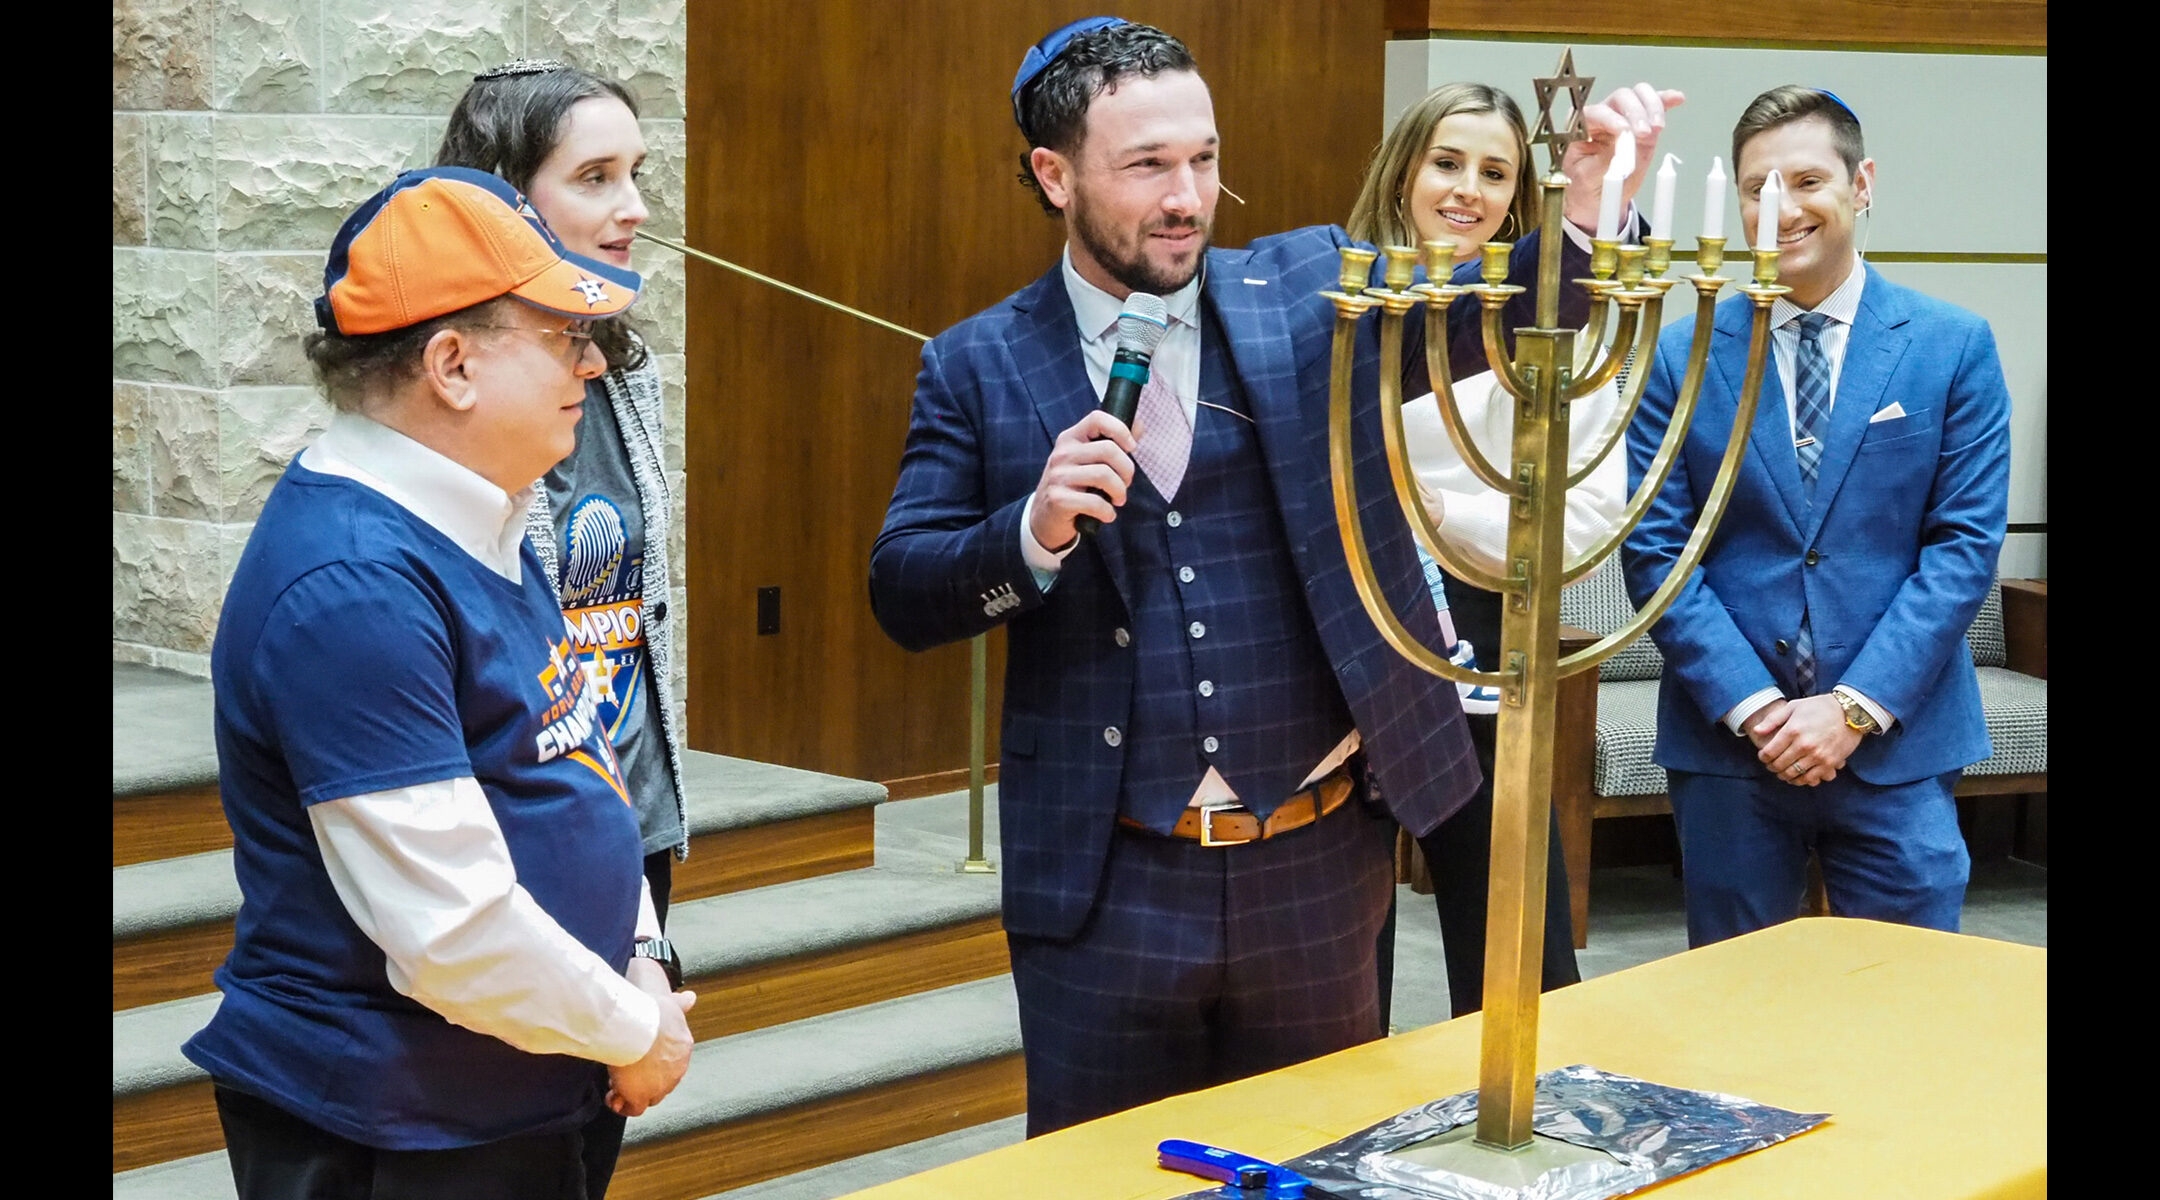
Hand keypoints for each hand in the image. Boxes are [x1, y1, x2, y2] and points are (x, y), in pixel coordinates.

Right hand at [606, 967, 695, 1116]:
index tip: (641, 1058)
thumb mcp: (671, 1003)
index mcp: (683, 1049)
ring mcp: (660, 1086)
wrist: (638, 1028)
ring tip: (616, 1086)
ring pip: (648, 1097)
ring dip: (632, 1093)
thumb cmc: (651, 1014)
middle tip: (627, 1072)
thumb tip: (690, 997)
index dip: (655, 1063)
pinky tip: (612, 1097)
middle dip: (644, 1080)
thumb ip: (680, 1003)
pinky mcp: (641, 1097)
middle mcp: (676, 1070)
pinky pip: (634, 1109)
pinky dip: (624, 1106)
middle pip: (661, 1082)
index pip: (672, 1063)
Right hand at [1029, 409, 1137, 547]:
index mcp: (1071, 438)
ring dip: (1120, 492)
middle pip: (1108, 450)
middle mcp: (1062, 453)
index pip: (1097, 419)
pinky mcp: (1058, 499)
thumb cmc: (1073, 486)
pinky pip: (1095, 502)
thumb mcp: (1088, 460)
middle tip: (1125, 484)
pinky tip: (1107, 514)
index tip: (1131, 447)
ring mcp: (1058, 476)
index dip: (1120, 429)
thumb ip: (1114, 442)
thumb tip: (1139, 423)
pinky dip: (1108, 512)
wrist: (1044, 517)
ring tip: (1118, 500)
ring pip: (1104, 475)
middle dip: (1127, 470)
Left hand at [1562, 84, 1686, 231]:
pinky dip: (1666, 100)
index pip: (1596, 112)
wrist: (1599, 195)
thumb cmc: (1587, 184)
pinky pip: (1655, 104)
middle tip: (1644, 133)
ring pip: (1639, 95)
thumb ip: (1604, 160)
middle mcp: (1604, 114)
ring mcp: (1625, 115)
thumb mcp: (1588, 178)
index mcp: (1582, 126)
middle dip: (1635, 112)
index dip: (1611, 118)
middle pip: (1620, 97)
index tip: (1624, 131)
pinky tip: (1677, 99)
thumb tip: (1623, 145)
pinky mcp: (1643, 121)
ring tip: (1658, 127)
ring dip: (1652, 107)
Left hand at [1750, 695, 1862, 786]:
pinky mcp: (1829, 763)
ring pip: (1793, 774)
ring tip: (1782, 772)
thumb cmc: (1820, 707)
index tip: (1763, 756)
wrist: (1851, 712)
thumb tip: (1756, 731)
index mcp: (1793, 730)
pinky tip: (1797, 777)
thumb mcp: (1794, 707)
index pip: (1770, 752)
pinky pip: (1810, 778)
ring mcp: (1817, 756)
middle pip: (1779, 765)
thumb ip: (1773, 720)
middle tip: (1771, 765)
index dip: (1763, 757)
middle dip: (1772, 767)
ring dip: (1784, 775)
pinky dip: (1801, 780)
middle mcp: (1804, 745)